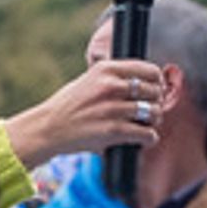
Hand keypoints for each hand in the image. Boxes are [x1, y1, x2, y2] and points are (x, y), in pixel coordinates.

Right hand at [3, 60, 166, 170]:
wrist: (49, 128)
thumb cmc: (70, 105)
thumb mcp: (90, 80)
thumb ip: (115, 78)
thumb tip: (147, 81)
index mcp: (106, 69)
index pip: (149, 70)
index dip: (157, 81)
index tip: (156, 89)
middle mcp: (111, 86)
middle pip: (154, 91)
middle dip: (156, 102)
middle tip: (150, 110)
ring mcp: (113, 109)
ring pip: (154, 112)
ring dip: (154, 120)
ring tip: (146, 124)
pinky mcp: (114, 131)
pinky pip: (147, 134)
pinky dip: (150, 138)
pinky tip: (144, 138)